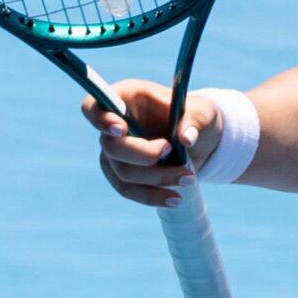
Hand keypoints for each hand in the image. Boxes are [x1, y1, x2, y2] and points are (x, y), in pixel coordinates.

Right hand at [81, 79, 221, 210]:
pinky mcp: (122, 174)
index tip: (121, 129)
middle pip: (112, 147)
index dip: (101, 119)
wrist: (200, 140)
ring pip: (123, 172)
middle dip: (143, 155)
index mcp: (126, 98)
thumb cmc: (196, 118)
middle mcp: (115, 125)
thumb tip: (186, 139)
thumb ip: (194, 120)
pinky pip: (129, 190)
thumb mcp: (202, 112)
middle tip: (171, 151)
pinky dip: (152, 196)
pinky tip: (174, 199)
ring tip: (188, 177)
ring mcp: (115, 152)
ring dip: (156, 178)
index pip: (94, 106)